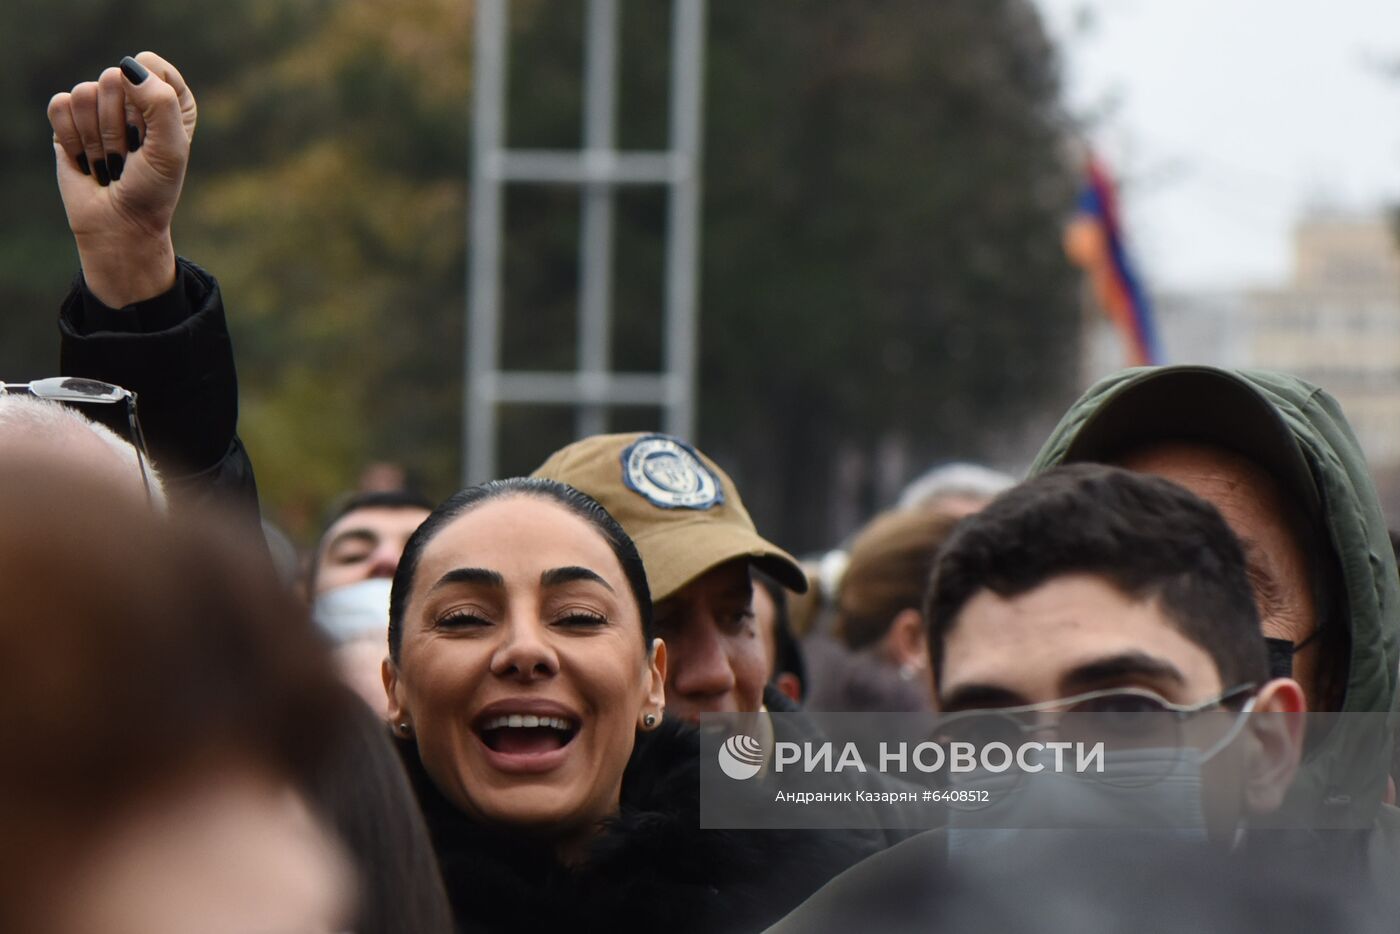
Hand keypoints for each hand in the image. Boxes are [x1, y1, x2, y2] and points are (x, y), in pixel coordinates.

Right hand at [48, 52, 197, 307]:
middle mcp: (134, 97)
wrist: (118, 224)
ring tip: (110, 161)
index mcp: (169, 98)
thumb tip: (127, 67)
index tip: (153, 135)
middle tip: (129, 155)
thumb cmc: (152, 189)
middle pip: (112, 78)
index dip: (146, 102)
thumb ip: (161, 103)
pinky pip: (59, 105)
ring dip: (96, 137)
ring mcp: (99, 106)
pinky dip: (73, 138)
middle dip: (119, 125)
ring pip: (84, 93)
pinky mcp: (69, 120)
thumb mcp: (171, 150)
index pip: (149, 64)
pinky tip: (87, 159)